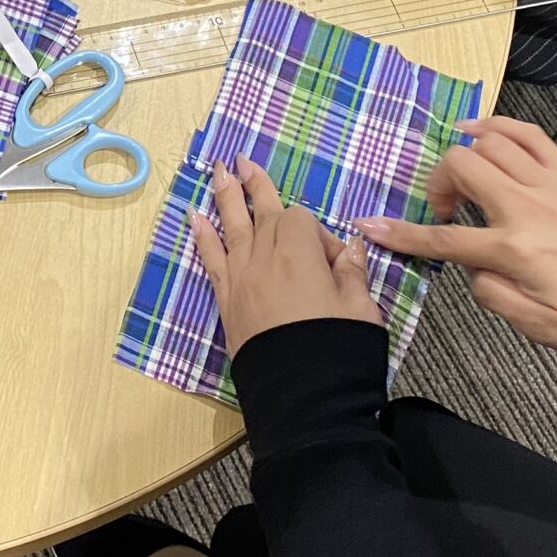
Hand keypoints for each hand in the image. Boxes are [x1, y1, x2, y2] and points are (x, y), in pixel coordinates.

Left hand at [187, 157, 382, 356]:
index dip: (321, 235)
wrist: (303, 396)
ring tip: (216, 171)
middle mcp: (264, 257)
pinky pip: (211, 258)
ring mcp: (241, 277)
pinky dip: (203, 236)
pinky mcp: (226, 299)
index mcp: (300, 252)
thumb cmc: (338, 350)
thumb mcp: (361, 308)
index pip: (303, 221)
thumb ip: (352, 273)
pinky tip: (194, 218)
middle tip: (241, 160)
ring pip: (231, 226)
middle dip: (253, 185)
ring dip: (224, 197)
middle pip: (259, 212)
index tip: (337, 264)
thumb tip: (350, 247)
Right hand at [357, 118, 556, 353]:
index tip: (372, 227)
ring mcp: (550, 185)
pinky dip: (500, 126)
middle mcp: (528, 209)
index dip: (402, 233)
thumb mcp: (535, 325)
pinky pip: (529, 135)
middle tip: (445, 208)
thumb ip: (491, 293)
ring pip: (490, 144)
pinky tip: (482, 131)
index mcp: (515, 251)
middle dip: (438, 183)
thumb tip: (472, 269)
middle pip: (461, 168)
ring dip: (466, 155)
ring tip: (463, 176)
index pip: (444, 238)